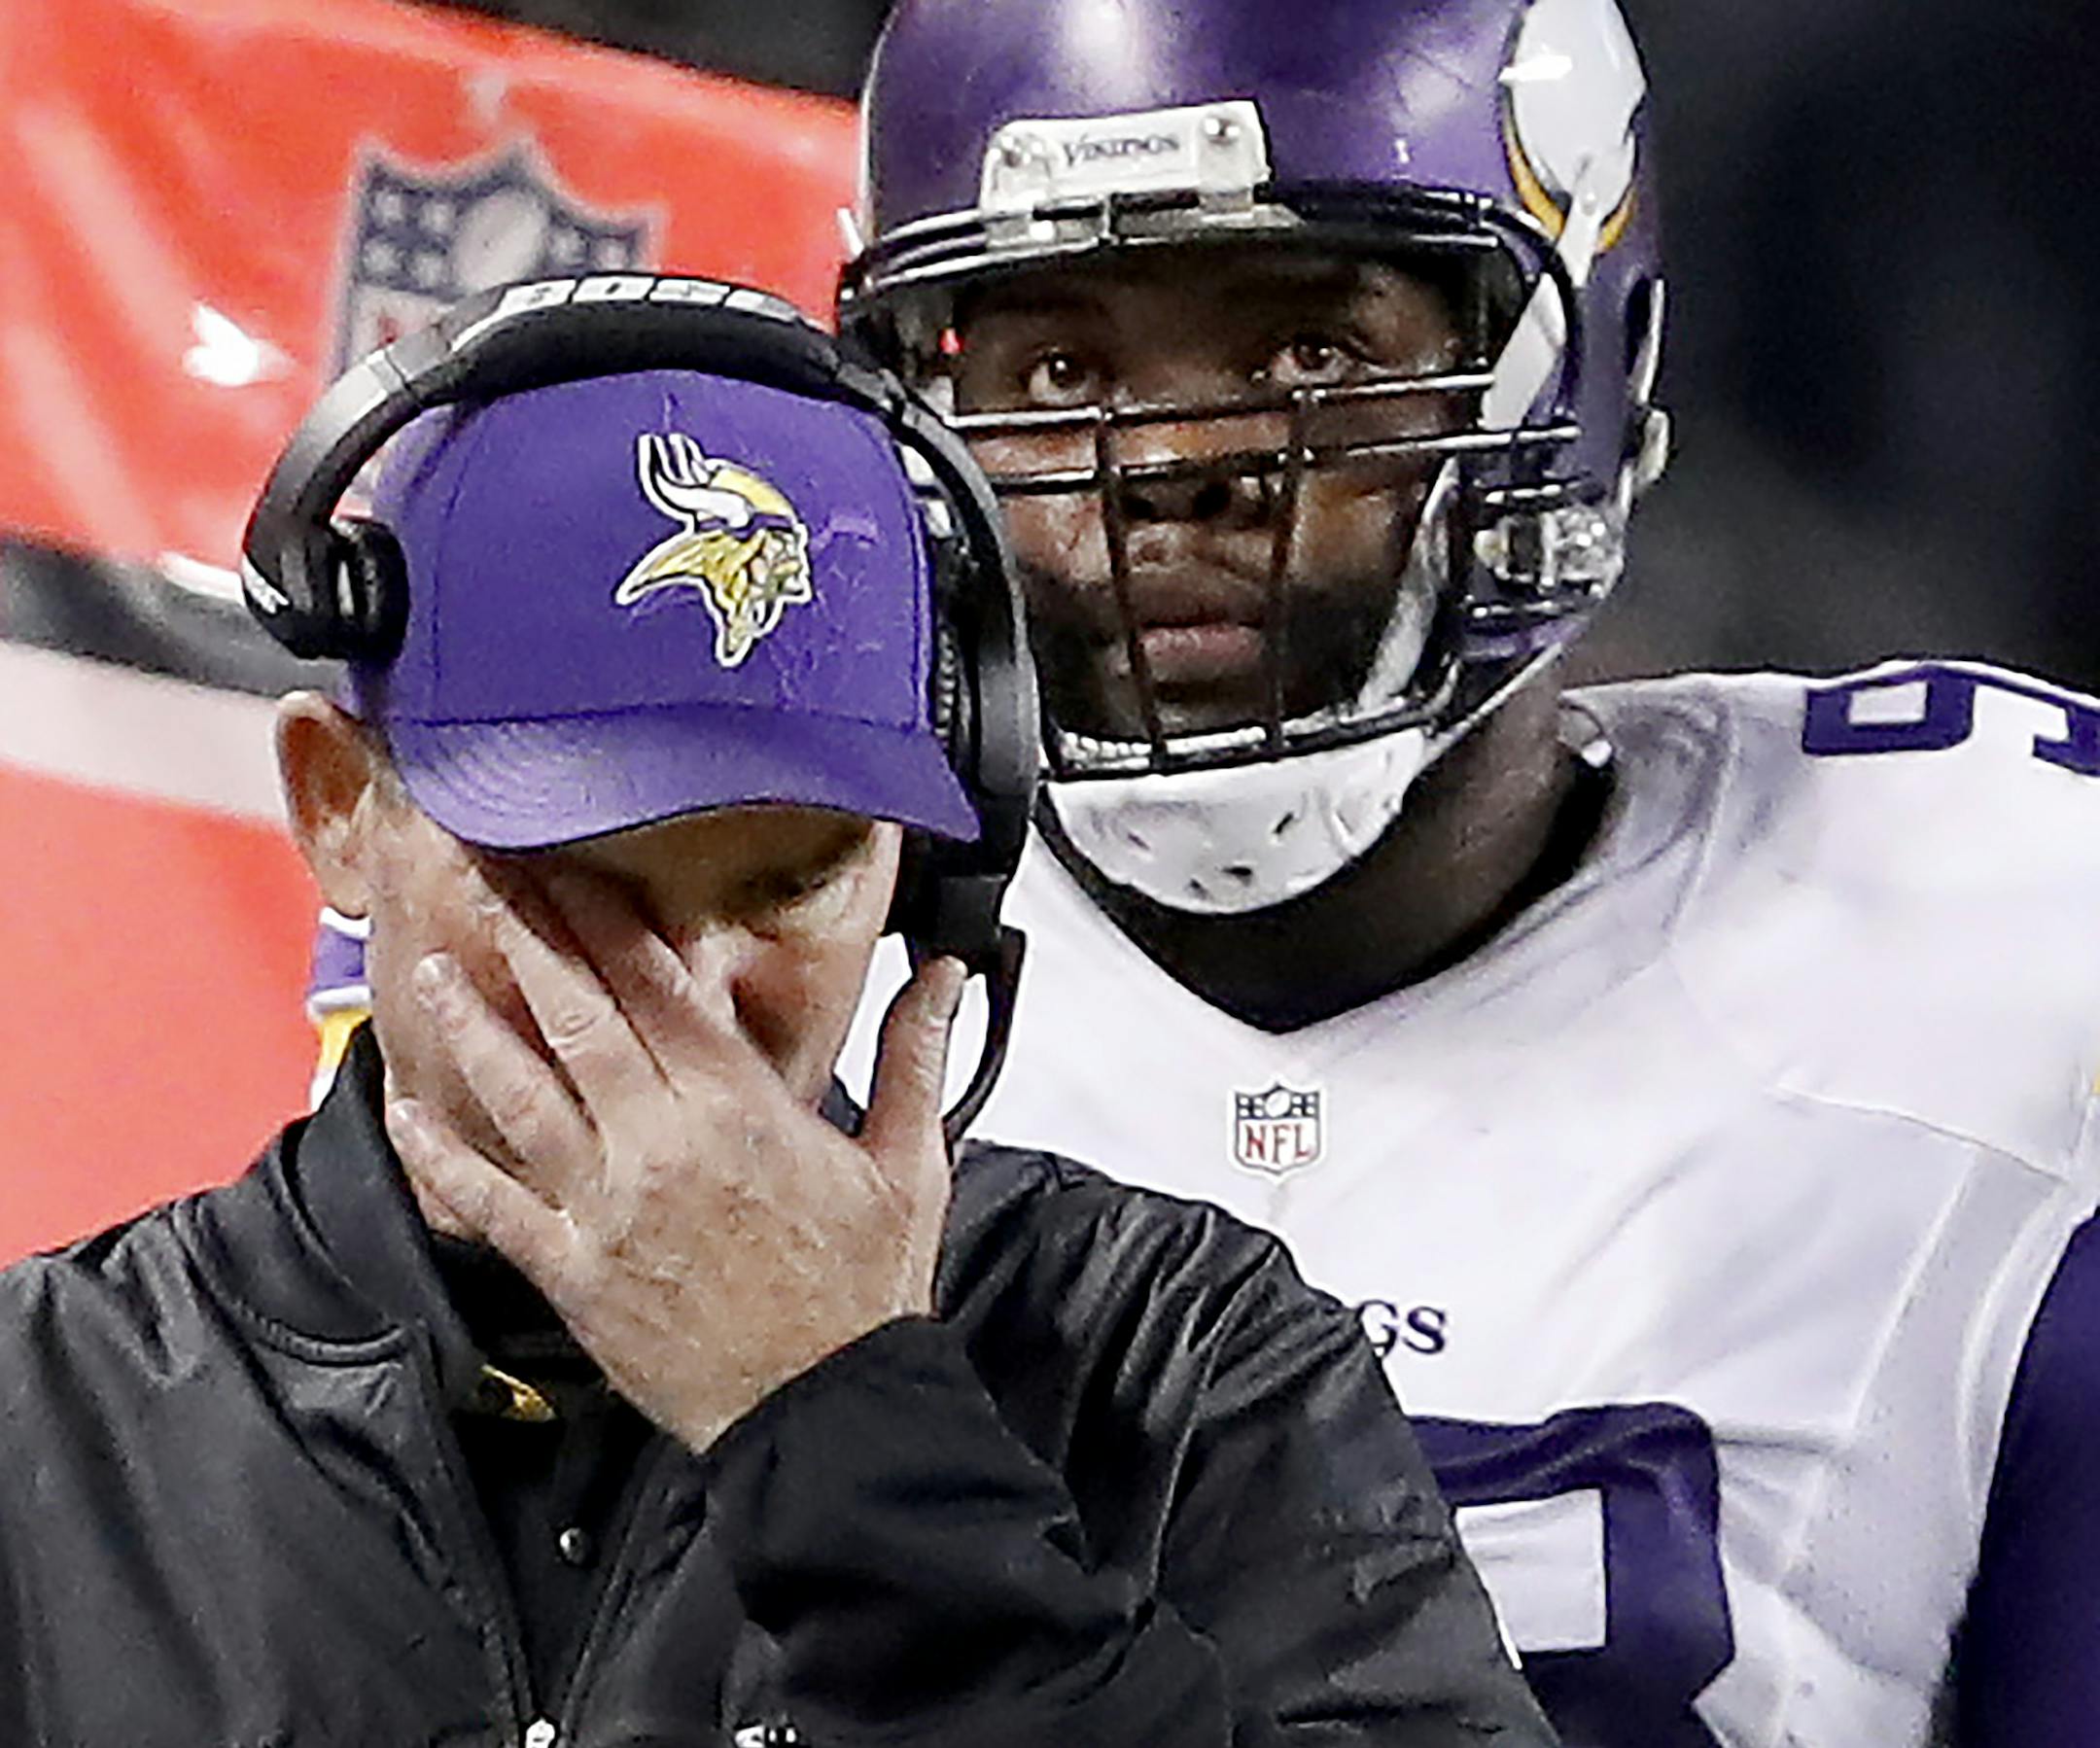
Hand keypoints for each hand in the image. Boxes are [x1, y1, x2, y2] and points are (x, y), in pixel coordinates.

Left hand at [385, 864, 964, 1450]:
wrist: (822, 1411)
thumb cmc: (861, 1292)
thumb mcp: (909, 1165)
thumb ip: (916, 1057)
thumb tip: (945, 975)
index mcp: (737, 1108)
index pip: (656, 987)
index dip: (602, 918)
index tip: (566, 865)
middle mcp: (658, 1144)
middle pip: (575, 1020)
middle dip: (525, 939)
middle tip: (481, 874)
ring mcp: (603, 1208)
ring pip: (517, 1096)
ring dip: (470, 1026)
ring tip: (432, 967)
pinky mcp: (570, 1271)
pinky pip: (486, 1203)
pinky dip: (438, 1155)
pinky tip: (400, 1111)